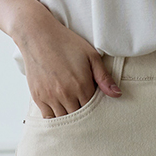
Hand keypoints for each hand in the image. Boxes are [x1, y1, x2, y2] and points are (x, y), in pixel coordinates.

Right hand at [14, 3, 121, 117]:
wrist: (38, 35)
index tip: (95, 106)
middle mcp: (66, 94)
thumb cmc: (66, 43)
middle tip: (84, 110)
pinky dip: (55, 119)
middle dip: (83, 117)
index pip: (92, 110)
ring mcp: (51, 97)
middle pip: (79, 117)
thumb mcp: (90, 56)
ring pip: (64, 120)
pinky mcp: (38, 97)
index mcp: (81, 86)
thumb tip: (117, 94)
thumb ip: (104, 77)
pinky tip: (60, 114)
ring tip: (73, 112)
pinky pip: (48, 118)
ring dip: (70, 118)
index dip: (95, 110)